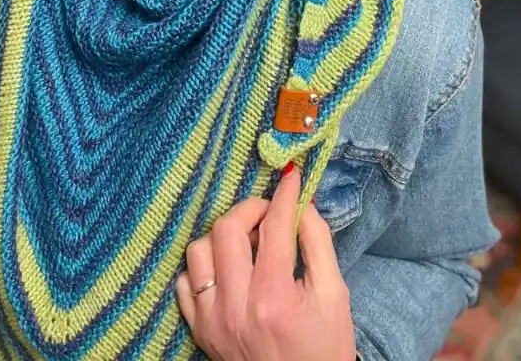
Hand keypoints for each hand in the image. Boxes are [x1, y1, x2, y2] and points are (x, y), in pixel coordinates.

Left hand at [176, 164, 356, 360]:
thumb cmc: (324, 347)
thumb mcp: (335, 295)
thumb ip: (318, 243)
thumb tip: (301, 203)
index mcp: (274, 297)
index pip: (273, 227)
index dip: (283, 195)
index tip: (290, 176)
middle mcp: (236, 307)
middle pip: (226, 229)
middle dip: (249, 209)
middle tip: (268, 214)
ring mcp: (213, 321)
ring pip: (198, 250)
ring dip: (223, 237)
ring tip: (247, 243)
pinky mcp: (200, 331)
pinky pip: (186, 282)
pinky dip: (203, 268)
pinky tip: (227, 269)